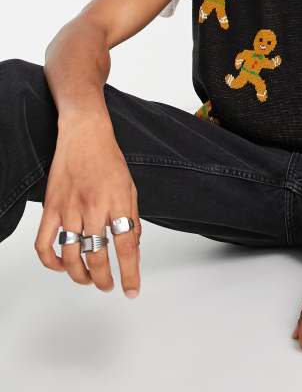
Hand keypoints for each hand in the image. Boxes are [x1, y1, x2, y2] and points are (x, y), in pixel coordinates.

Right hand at [34, 114, 141, 297]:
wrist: (85, 135)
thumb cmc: (109, 158)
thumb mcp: (130, 187)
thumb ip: (132, 217)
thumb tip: (134, 245)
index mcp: (117, 202)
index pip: (126, 246)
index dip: (131, 272)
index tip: (132, 289)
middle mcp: (93, 208)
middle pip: (98, 256)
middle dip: (104, 279)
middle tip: (109, 285)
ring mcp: (69, 209)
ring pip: (72, 256)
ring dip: (80, 275)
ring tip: (89, 279)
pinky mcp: (51, 208)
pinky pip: (44, 243)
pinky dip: (51, 261)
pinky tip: (62, 266)